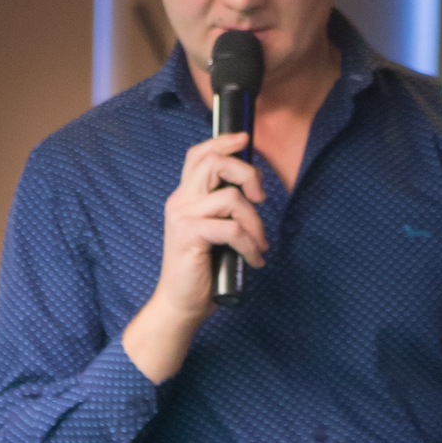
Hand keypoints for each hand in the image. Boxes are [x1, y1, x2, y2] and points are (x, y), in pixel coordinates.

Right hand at [123, 131, 266, 383]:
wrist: (182, 303)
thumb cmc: (202, 269)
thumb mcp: (215, 231)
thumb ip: (224, 209)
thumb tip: (253, 189)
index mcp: (185, 196)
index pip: (198, 155)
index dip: (222, 142)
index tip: (245, 139)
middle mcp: (180, 201)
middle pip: (214, 163)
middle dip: (247, 174)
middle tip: (261, 198)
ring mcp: (183, 217)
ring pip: (231, 198)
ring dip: (255, 222)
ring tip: (259, 244)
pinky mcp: (190, 235)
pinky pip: (232, 229)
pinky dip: (250, 245)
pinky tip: (255, 260)